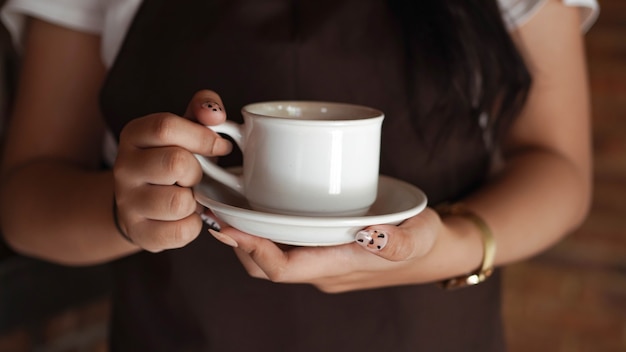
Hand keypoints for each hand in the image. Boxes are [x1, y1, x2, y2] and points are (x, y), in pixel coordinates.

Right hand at [113, 90, 231, 251]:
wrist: (142, 202)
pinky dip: (193, 225)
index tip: (220, 146)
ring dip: (195, 201)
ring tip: (189, 196)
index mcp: (134, 135)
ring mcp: (128, 202)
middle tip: (198, 175)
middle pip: (175, 163)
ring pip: (178, 202)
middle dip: (198, 171)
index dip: (202, 136)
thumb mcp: (185, 130)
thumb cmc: (173, 159)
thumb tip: (213, 113)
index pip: (165, 127)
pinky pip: (181, 231)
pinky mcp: (140, 233)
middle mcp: (124, 167)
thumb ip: (202, 110)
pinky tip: (186, 216)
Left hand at [209, 208, 441, 292]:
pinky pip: (287, 242)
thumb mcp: (421, 236)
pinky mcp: (324, 246)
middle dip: (237, 243)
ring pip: (273, 254)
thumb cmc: (425, 241)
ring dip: (247, 235)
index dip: (252, 250)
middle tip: (214, 209)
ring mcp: (321, 258)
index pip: (284, 269)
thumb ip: (398, 241)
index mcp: (339, 267)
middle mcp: (323, 268)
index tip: (228, 225)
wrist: (432, 249)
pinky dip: (266, 227)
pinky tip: (258, 202)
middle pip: (267, 265)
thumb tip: (371, 236)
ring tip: (224, 203)